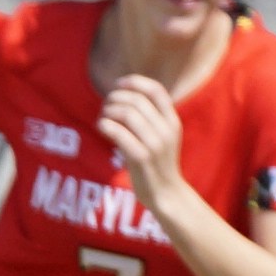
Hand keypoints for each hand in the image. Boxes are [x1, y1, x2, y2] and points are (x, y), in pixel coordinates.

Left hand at [98, 74, 188, 212]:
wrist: (166, 194)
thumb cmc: (157, 163)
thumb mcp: (162, 136)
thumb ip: (150, 118)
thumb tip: (124, 96)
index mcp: (173, 122)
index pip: (156, 90)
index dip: (135, 82)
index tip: (118, 85)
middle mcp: (166, 130)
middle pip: (136, 100)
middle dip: (114, 98)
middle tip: (105, 106)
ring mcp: (155, 144)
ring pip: (127, 113)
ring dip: (108, 111)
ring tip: (102, 119)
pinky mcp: (141, 158)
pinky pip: (119, 133)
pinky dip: (105, 125)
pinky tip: (102, 128)